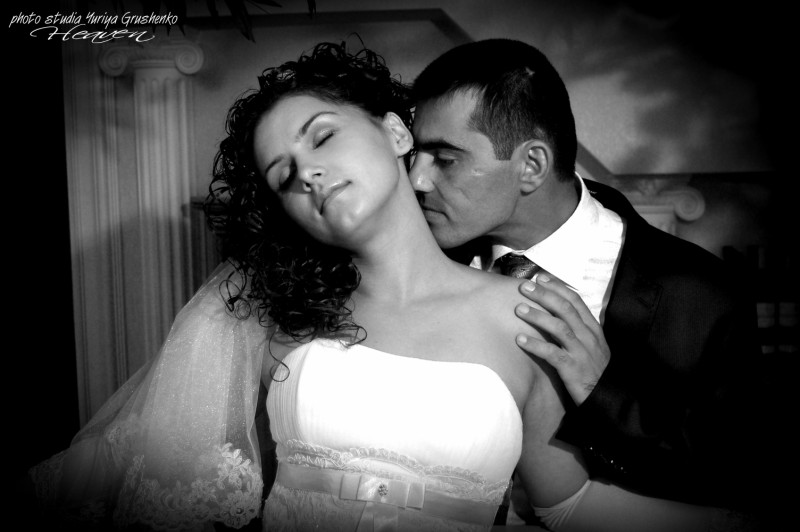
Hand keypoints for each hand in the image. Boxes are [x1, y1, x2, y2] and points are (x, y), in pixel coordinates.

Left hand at [514, 273, 609, 405]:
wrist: (607, 398)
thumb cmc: (594, 370)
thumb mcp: (592, 345)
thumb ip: (578, 329)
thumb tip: (557, 312)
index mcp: (593, 329)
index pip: (576, 301)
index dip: (558, 288)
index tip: (541, 278)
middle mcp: (588, 337)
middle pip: (565, 310)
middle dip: (544, 296)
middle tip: (525, 287)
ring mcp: (581, 352)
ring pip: (559, 328)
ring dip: (538, 317)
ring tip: (519, 309)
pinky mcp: (573, 369)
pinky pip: (552, 354)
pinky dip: (536, 345)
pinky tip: (520, 340)